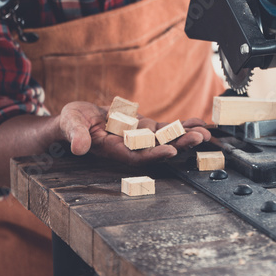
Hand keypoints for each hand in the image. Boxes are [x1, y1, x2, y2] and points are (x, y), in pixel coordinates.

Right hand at [56, 101, 211, 164]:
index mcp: (113, 149)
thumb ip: (76, 135)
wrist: (77, 119)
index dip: (153, 155)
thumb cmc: (72, 123)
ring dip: (185, 135)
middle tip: (198, 138)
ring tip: (205, 131)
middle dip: (179, 144)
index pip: (136, 156)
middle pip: (157, 149)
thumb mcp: (70, 125)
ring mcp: (139, 138)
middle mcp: (130, 147)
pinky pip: (166, 128)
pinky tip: (198, 122)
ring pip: (166, 139)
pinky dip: (182, 125)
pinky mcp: (144, 128)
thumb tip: (78, 147)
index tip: (171, 151)